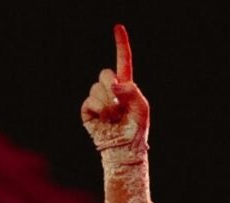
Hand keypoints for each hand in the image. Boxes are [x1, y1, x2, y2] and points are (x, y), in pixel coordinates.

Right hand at [81, 25, 148, 150]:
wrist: (124, 149)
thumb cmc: (136, 130)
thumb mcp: (141, 108)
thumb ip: (131, 91)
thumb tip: (114, 84)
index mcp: (126, 87)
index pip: (123, 62)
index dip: (121, 44)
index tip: (118, 27)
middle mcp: (110, 90)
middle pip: (105, 73)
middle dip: (111, 85)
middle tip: (118, 103)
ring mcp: (97, 99)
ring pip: (97, 88)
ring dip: (108, 104)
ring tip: (114, 117)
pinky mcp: (88, 110)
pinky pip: (90, 101)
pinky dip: (99, 110)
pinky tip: (104, 120)